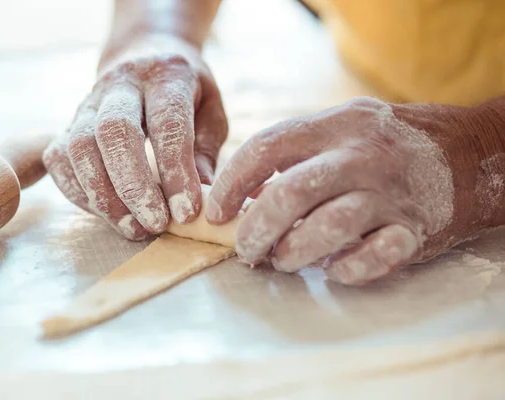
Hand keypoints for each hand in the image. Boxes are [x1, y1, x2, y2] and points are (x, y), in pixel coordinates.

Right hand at [43, 34, 227, 239]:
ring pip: (79, 147)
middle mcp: (121, 83)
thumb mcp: (211, 111)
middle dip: (133, 185)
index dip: (175, 172)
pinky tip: (107, 214)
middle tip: (155, 223)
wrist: (143, 54)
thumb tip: (199, 197)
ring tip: (133, 228)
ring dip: (104, 196)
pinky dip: (80, 193)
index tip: (186, 212)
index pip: (167, 123)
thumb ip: (205, 151)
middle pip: (114, 131)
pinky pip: (60, 160)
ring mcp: (88, 102)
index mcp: (165, 75)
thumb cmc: (185, 91)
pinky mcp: (67, 123)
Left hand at [206, 97, 501, 284]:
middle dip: (255, 228)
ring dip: (293, 252)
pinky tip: (333, 269)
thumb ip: (295, 157)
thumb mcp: (341, 131)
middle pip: (290, 193)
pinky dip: (345, 269)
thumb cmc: (386, 146)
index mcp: (334, 126)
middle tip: (245, 249)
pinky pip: (374, 257)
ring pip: (327, 227)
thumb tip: (244, 198)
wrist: (465, 155)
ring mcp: (389, 193)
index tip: (217, 212)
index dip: (233, 183)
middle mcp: (360, 155)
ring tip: (282, 260)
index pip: (267, 147)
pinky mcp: (414, 229)